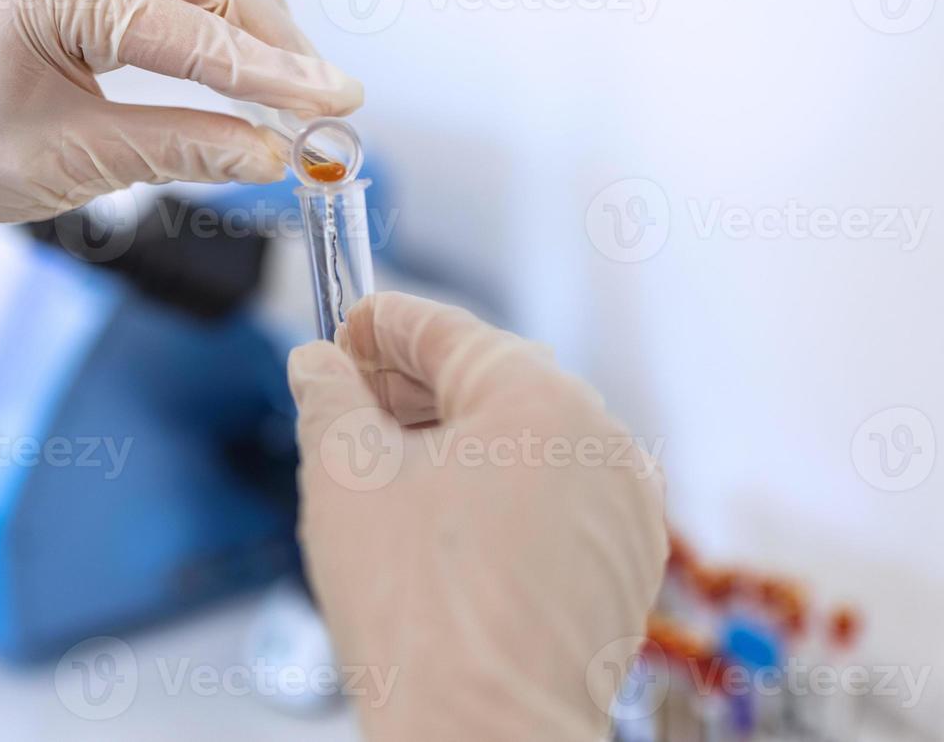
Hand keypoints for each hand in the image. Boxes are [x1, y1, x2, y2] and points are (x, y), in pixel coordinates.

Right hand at [287, 292, 667, 741]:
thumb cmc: (420, 616)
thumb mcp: (343, 476)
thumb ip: (327, 395)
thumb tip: (319, 365)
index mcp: (544, 398)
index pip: (448, 331)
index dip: (381, 327)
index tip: (344, 336)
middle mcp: (603, 442)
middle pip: (492, 386)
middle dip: (411, 393)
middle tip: (347, 407)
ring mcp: (623, 510)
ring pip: (525, 449)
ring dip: (454, 449)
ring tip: (384, 478)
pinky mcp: (623, 570)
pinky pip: (554, 506)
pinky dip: (499, 502)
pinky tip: (440, 532)